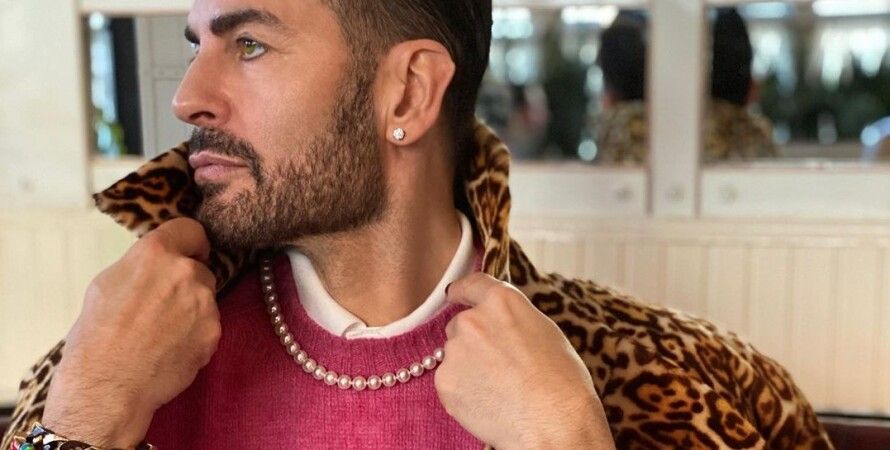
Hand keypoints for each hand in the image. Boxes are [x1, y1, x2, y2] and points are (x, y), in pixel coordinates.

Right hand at [43, 218, 219, 447]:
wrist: (107, 386)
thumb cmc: (97, 335)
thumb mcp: (106, 284)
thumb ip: (141, 266)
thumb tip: (156, 265)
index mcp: (155, 253)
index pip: (190, 230)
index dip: (190, 242)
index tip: (191, 252)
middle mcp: (186, 272)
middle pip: (200, 269)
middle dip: (187, 283)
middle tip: (162, 306)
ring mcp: (204, 303)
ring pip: (206, 299)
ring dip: (192, 310)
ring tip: (162, 333)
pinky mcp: (214, 332)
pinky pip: (209, 326)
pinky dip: (196, 335)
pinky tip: (171, 349)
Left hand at [435, 274, 613, 448]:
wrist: (553, 423)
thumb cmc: (562, 382)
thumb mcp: (545, 333)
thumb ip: (513, 321)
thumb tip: (501, 327)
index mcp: (502, 302)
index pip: (472, 285)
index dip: (462, 290)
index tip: (454, 293)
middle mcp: (473, 320)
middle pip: (461, 326)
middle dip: (473, 342)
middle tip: (498, 367)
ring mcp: (455, 351)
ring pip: (455, 356)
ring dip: (468, 368)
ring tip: (498, 390)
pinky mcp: (445, 382)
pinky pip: (450, 383)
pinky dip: (463, 392)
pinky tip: (488, 404)